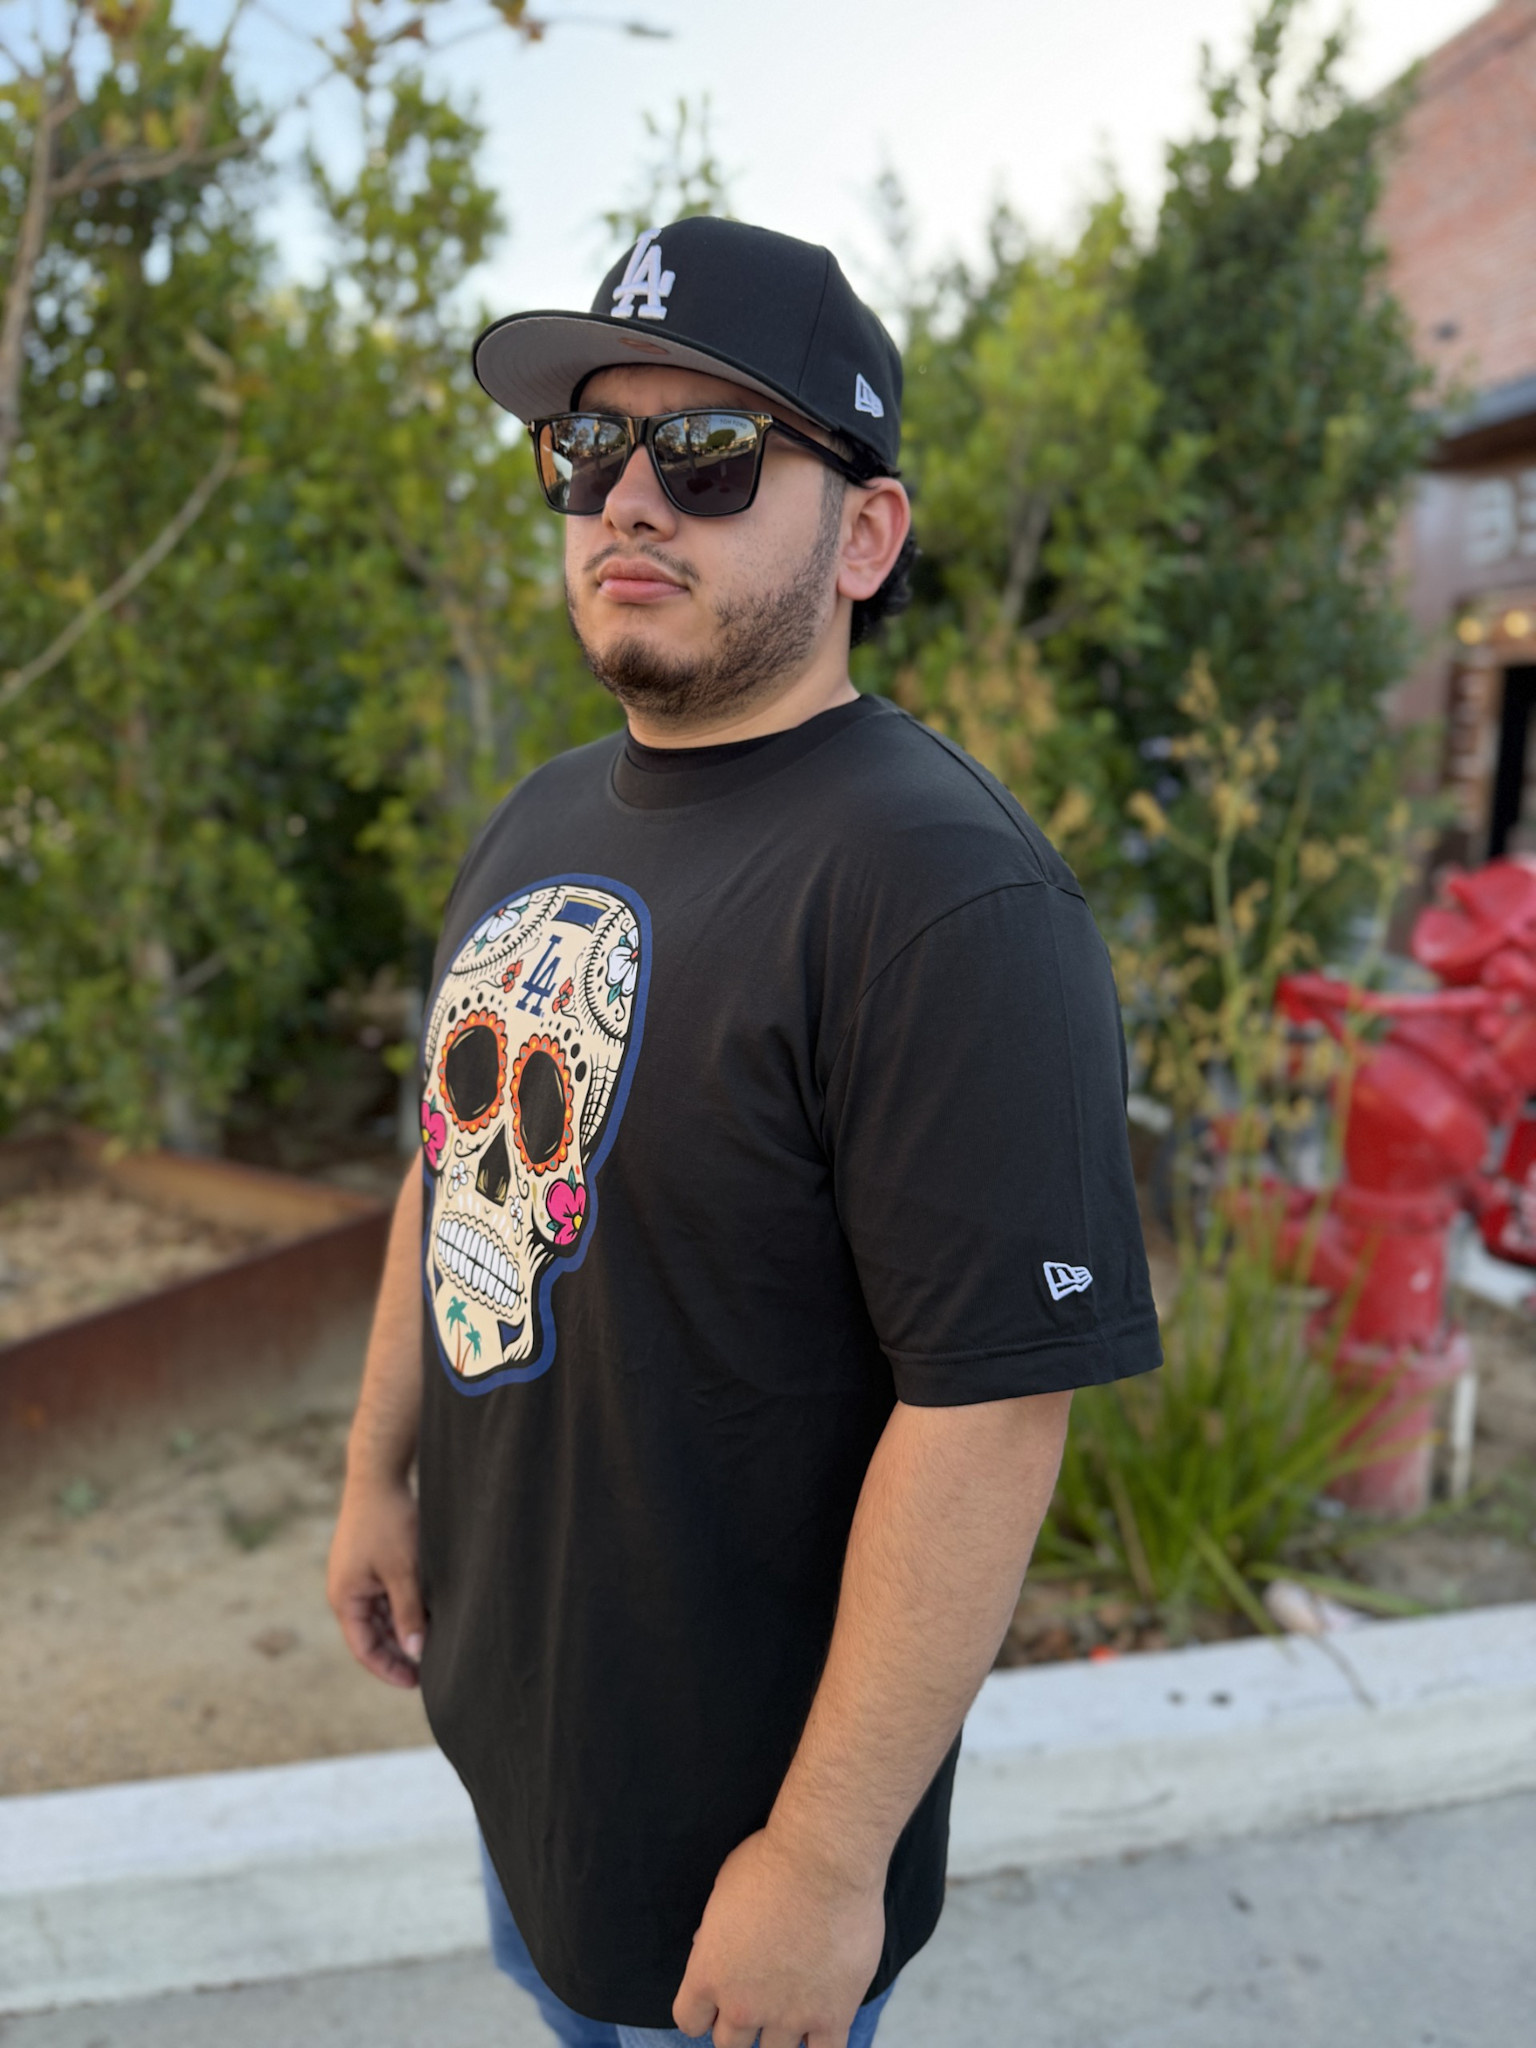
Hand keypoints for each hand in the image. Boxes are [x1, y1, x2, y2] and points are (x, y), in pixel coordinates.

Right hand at [326, 1475, 424, 1687]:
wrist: (379, 1475)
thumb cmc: (388, 1521)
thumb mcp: (403, 1571)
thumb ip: (408, 1613)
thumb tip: (416, 1652)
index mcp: (346, 1598)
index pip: (364, 1649)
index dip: (388, 1669)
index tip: (415, 1682)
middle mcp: (346, 1591)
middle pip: (372, 1634)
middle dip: (398, 1652)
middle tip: (431, 1667)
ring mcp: (356, 1576)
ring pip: (380, 1615)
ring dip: (402, 1629)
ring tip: (433, 1641)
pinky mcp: (368, 1562)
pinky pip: (384, 1595)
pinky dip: (402, 1607)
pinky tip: (428, 1611)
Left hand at [672, 1826, 885, 2047]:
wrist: (824, 1860)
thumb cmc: (770, 1862)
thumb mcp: (723, 1890)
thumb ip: (715, 1932)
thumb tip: (711, 1947)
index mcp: (708, 1973)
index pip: (689, 2020)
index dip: (703, 2011)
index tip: (716, 1998)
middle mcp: (742, 2005)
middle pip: (729, 2045)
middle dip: (740, 2025)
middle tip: (758, 1998)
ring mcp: (788, 2016)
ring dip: (778, 2035)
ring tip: (792, 2008)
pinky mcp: (832, 2016)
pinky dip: (821, 2045)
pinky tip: (823, 2026)